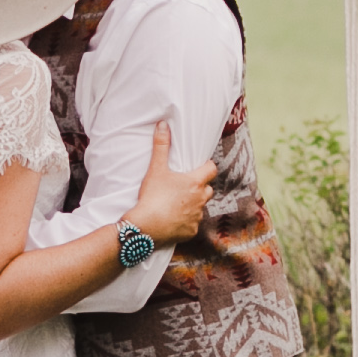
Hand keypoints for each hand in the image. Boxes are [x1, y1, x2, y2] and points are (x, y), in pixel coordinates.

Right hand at [127, 127, 210, 250]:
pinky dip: (186, 222)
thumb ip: (161, 146)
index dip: (207, 167)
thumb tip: (162, 125)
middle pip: (208, 189)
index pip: (212, 170)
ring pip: (201, 207)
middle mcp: (201, 199)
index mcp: (195, 182)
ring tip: (177, 203)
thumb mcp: (156, 169)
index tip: (200, 166)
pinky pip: (192, 224)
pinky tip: (173, 220)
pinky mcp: (191, 231)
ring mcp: (197, 216)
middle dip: (200, 187)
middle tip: (185, 185)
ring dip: (193, 205)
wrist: (145, 227)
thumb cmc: (152, 196)